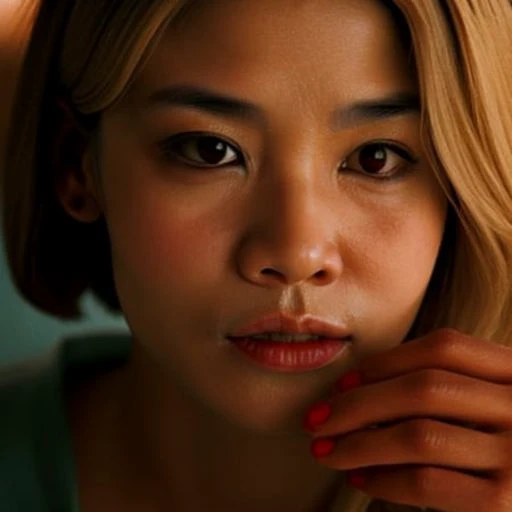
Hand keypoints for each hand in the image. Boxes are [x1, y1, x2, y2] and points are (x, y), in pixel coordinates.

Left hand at [303, 328, 511, 511]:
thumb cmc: (503, 439)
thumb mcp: (490, 398)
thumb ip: (450, 384)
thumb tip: (360, 390)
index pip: (443, 348)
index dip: (384, 362)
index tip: (341, 383)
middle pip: (423, 389)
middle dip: (357, 404)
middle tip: (314, 420)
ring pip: (418, 436)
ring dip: (359, 444)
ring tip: (326, 451)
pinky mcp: (507, 503)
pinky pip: (428, 483)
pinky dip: (384, 479)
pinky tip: (360, 478)